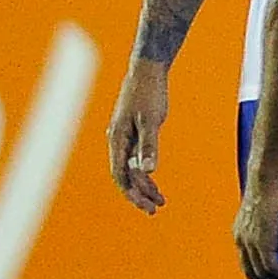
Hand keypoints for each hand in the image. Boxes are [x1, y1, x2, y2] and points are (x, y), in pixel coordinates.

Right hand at [107, 58, 169, 213]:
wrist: (148, 69)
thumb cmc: (149, 93)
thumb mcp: (151, 120)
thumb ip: (149, 145)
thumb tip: (148, 171)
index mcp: (117, 139)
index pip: (120, 175)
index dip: (132, 193)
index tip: (146, 206)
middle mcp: (117, 140)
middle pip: (125, 175)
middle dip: (139, 194)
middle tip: (155, 209)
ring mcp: (124, 137)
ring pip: (131, 168)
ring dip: (144, 185)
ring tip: (160, 200)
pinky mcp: (133, 132)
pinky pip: (136, 158)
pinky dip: (145, 170)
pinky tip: (154, 180)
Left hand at [235, 185, 277, 278]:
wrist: (265, 181)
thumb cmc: (269, 192)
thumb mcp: (268, 217)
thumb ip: (272, 234)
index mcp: (239, 236)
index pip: (246, 263)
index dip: (260, 274)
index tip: (274, 278)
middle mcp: (241, 242)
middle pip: (251, 274)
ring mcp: (250, 243)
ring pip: (262, 273)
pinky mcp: (262, 242)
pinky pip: (272, 267)